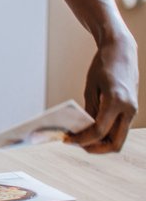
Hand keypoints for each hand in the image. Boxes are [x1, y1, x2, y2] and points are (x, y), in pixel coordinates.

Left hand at [68, 36, 138, 152]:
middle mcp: (128, 109)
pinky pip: (120, 129)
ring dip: (101, 143)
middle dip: (95, 149)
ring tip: (81, 137)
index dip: (82, 139)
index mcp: (116, 101)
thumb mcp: (90, 87)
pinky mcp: (132, 110)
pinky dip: (106, 133)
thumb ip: (89, 110)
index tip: (67, 140)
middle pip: (115, 144)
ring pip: (119, 139)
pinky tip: (90, 129)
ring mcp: (133, 111)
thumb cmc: (103, 66)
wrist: (122, 51)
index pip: (99, 131)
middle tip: (76, 143)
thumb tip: (82, 130)